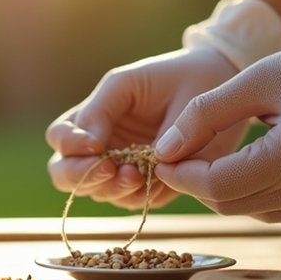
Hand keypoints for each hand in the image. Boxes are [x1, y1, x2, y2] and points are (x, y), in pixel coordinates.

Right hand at [46, 47, 244, 209]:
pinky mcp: (151, 186)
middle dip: (82, 177)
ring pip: (97, 193)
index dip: (70, 146)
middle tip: (110, 170)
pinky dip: (140, 195)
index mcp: (90, 119)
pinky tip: (157, 177)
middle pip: (64, 174)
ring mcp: (123, 169)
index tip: (96, 145)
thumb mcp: (128, 83)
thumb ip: (101, 110)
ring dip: (113, 188)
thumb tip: (90, 147)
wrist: (221, 84)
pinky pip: (133, 202)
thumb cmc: (170, 77)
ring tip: (139, 173)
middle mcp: (100, 148)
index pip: (59, 139)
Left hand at [155, 32, 280, 221]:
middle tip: (173, 158)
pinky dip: (246, 194)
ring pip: (249, 211)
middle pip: (230, 204)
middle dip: (194, 185)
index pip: (220, 185)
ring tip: (199, 159)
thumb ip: (204, 115)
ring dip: (218, 192)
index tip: (160, 157)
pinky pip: (273, 209)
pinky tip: (234, 168)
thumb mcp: (253, 80)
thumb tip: (164, 149)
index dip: (182, 176)